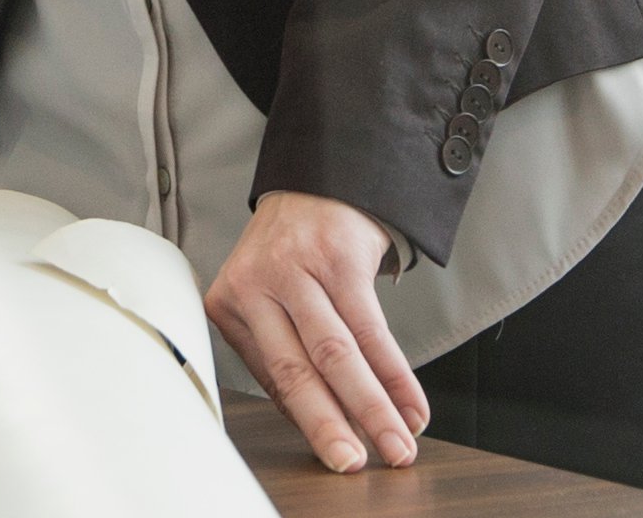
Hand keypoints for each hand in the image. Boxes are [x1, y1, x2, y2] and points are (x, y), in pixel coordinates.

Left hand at [207, 190, 424, 473]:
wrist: (321, 178)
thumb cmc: (292, 251)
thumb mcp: (268, 297)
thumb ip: (283, 354)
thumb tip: (319, 421)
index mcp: (230, 301)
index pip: (270, 377)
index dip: (308, 421)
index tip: (335, 455)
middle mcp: (256, 285)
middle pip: (296, 371)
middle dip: (331, 425)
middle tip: (354, 463)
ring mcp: (297, 269)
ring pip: (337, 354)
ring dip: (374, 406)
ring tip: (398, 442)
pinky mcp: (339, 259)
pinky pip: (372, 328)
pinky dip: (396, 373)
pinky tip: (412, 402)